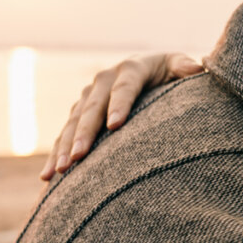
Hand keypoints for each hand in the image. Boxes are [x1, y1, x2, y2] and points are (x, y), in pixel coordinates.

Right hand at [39, 53, 202, 179]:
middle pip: (93, 108)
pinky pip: (65, 134)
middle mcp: (104, 80)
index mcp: (131, 68)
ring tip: (60, 170)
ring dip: (65, 146)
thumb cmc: (169, 72)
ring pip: (74, 123)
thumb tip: (194, 68)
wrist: (149, 71)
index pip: (124, 88)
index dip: (119, 105)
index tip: (116, 126)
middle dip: (85, 133)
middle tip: (79, 156)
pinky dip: (57, 154)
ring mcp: (89, 96)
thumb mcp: (178, 66)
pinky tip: (48, 177)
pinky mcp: (80, 112)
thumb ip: (184, 67)